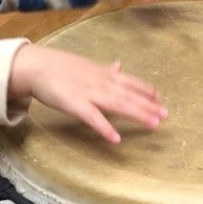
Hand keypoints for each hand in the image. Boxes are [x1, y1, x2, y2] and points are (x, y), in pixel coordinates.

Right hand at [8, 43, 165, 143]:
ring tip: (153, 124)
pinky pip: (92, 118)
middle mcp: (101, 83)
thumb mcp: (87, 65)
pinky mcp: (74, 104)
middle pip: (128, 95)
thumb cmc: (60, 67)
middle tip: (166, 115)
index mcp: (103, 74)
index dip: (146, 90)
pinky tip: (116, 139)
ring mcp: (89, 93)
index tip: (161, 99)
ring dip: (137, 114)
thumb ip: (105, 69)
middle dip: (148, 105)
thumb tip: (119, 65)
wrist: (36, 66)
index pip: (130, 81)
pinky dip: (105, 128)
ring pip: (117, 105)